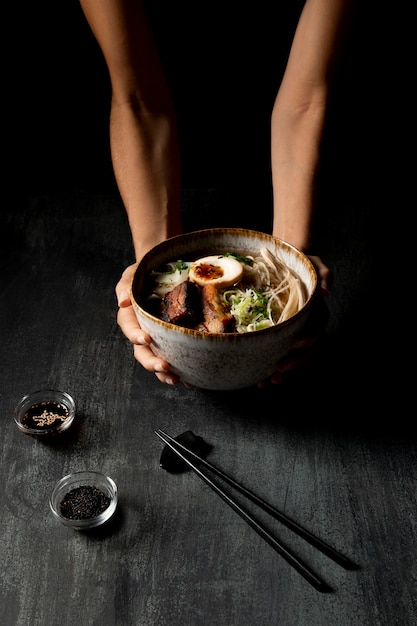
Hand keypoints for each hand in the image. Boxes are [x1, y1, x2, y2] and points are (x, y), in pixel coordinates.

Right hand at [115, 263, 180, 384]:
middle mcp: (143, 331)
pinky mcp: (172, 341)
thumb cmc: (143, 274)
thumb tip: (123, 302)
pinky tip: (191, 379)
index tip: (146, 339)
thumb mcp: (132, 274)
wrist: (161, 271)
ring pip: (157, 359)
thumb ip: (125, 285)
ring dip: (164, 373)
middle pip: (142, 351)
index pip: (129, 328)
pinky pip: (174, 357)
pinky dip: (182, 370)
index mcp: (131, 316)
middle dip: (151, 362)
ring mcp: (157, 339)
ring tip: (176, 380)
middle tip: (164, 366)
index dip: (135, 335)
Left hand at [258, 254, 331, 386]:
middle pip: (305, 353)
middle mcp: (307, 329)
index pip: (317, 332)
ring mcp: (293, 336)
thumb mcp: (314, 264)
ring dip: (281, 374)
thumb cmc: (301, 265)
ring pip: (292, 361)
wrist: (283, 266)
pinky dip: (269, 371)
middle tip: (278, 372)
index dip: (309, 340)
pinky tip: (259, 381)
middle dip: (293, 365)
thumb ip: (323, 274)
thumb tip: (326, 290)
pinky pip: (277, 358)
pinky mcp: (279, 340)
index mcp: (316, 315)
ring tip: (266, 383)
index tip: (296, 344)